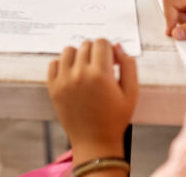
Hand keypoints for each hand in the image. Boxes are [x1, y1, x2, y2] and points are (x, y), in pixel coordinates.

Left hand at [47, 40, 136, 160]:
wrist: (95, 142)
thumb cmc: (115, 119)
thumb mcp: (132, 92)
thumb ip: (128, 65)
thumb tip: (118, 47)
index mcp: (100, 74)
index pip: (101, 42)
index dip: (109, 49)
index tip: (111, 60)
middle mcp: (79, 74)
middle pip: (86, 44)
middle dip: (95, 52)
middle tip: (100, 68)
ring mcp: (63, 80)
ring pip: (69, 50)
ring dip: (78, 56)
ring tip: (86, 70)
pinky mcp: (53, 88)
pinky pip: (54, 63)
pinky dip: (63, 65)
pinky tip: (72, 75)